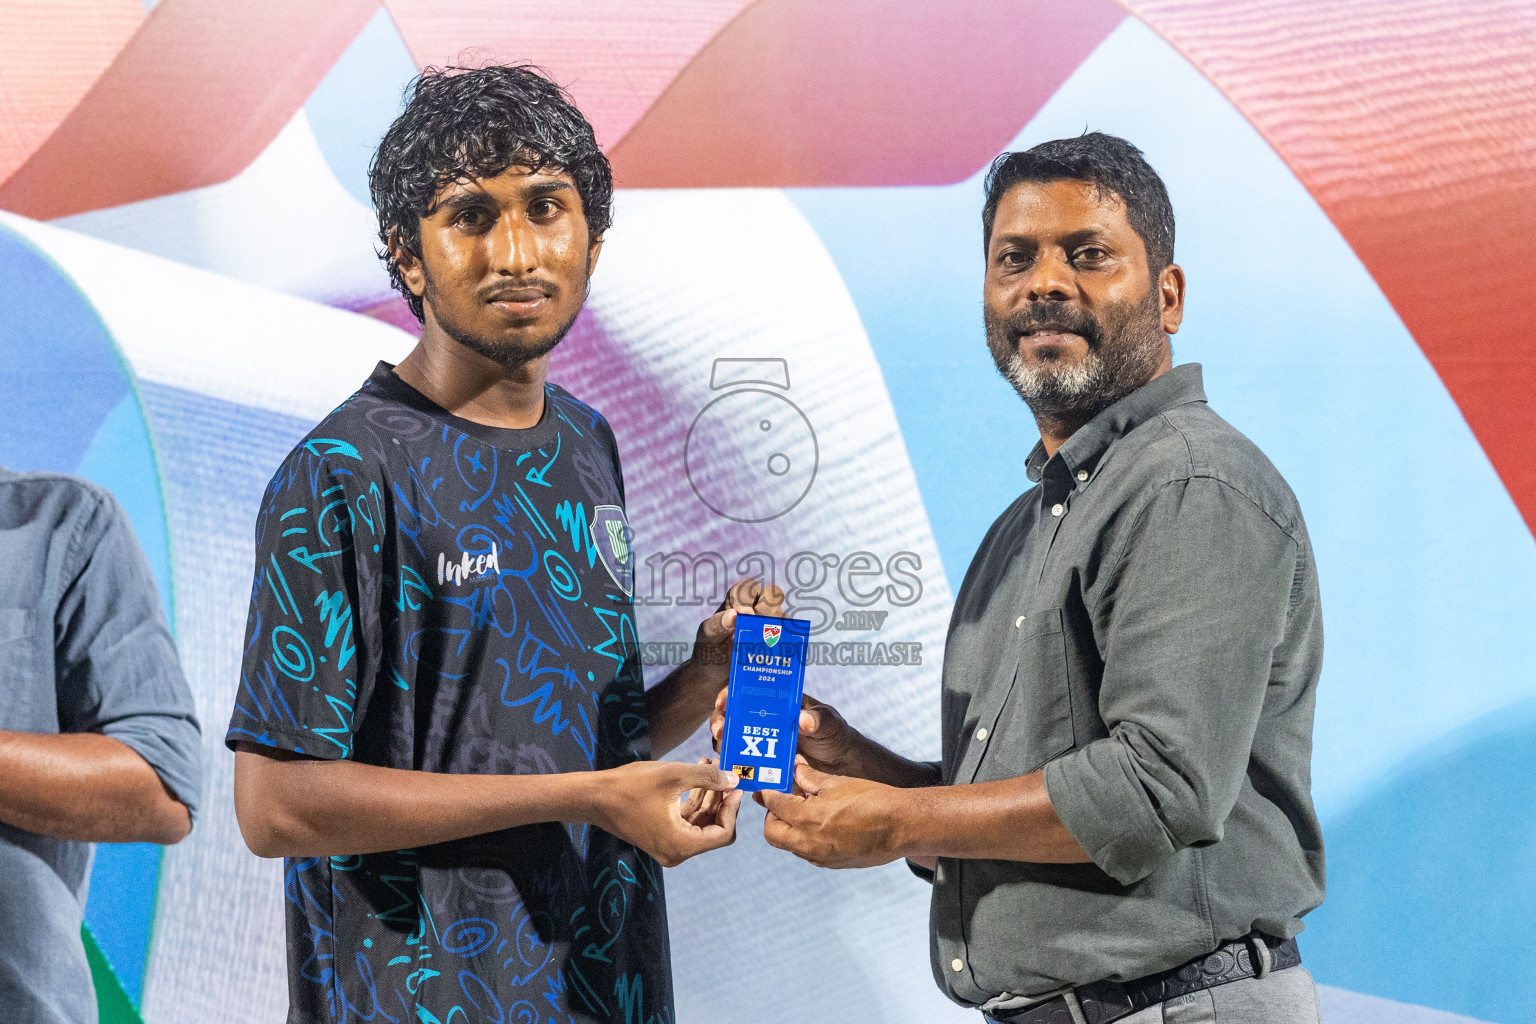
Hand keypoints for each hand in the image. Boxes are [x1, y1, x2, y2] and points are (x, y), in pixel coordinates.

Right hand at [592, 760, 741, 866]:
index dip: (733, 809)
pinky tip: (698, 772)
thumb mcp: (674, 776)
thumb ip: (708, 778)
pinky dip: (694, 798)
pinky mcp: (660, 835)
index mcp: (682, 845)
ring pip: (700, 822)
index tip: (736, 785)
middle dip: (721, 799)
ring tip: (712, 764)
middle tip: (727, 772)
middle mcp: (677, 852)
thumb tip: (734, 779)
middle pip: (713, 829)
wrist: (593, 797)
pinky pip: (685, 819)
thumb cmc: (630, 787)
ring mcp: (668, 845)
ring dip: (709, 795)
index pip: (723, 834)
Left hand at [691, 578, 786, 681]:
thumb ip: (717, 624)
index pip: (749, 587)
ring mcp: (767, 627)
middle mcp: (756, 610)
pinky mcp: (776, 644)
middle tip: (756, 622)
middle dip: (767, 607)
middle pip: (773, 596)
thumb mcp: (707, 637)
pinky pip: (788, 637)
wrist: (715, 678)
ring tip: (763, 640)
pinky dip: (784, 642)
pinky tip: (773, 651)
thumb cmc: (709, 651)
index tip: (741, 613)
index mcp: (737, 602)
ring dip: (775, 626)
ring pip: (782, 616)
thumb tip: (735, 614)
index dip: (748, 596)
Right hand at [710, 689, 855, 773]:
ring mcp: (759, 743)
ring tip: (725, 754)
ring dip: (723, 746)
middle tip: (720, 732)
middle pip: (729, 717)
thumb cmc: (833, 734)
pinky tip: (735, 773)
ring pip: (731, 741)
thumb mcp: (829, 723)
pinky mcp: (762, 766)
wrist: (840, 764)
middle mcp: (761, 721)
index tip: (723, 701)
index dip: (729, 694)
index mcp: (774, 703)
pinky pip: (743, 765)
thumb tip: (804, 720)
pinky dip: (736, 768)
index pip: (744, 692)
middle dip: (719, 722)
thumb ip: (819, 719)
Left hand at [757, 761, 906, 868]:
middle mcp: (808, 842)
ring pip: (789, 845)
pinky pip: (808, 852)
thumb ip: (810, 778)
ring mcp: (821, 856)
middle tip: (784, 801)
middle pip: (772, 833)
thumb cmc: (873, 800)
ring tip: (805, 810)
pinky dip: (806, 838)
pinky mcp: (833, 863)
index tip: (764, 789)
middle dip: (772, 816)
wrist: (902, 826)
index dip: (767, 794)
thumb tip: (796, 769)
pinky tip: (821, 823)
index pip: (774, 805)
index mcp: (806, 818)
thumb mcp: (838, 783)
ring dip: (789, 828)